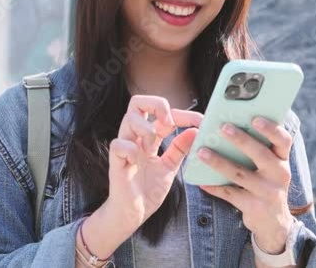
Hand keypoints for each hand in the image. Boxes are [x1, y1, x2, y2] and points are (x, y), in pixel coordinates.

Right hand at [104, 95, 202, 233]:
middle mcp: (135, 138)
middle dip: (156, 105)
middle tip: (169, 122)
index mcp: (148, 137)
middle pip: (137, 102)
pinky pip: (118, 145)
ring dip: (146, 128)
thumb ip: (179, 149)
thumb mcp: (169, 167)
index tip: (200, 121)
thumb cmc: (147, 190)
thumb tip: (195, 130)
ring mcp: (125, 149)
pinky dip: (130, 150)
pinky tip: (137, 162)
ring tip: (152, 146)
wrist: (133, 214)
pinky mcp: (116, 163)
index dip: (182, 113)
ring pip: (128, 118)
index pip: (162, 113)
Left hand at [197, 116, 294, 253]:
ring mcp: (267, 192)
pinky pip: (230, 193)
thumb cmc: (266, 184)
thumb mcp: (271, 167)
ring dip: (219, 162)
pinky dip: (214, 186)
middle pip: (260, 154)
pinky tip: (201, 180)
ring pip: (240, 174)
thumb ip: (259, 149)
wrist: (273, 222)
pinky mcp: (254, 207)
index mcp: (283, 160)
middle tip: (223, 127)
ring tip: (201, 151)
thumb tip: (231, 124)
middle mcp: (279, 174)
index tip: (255, 118)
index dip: (271, 129)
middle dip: (241, 140)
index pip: (283, 140)